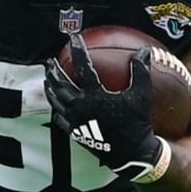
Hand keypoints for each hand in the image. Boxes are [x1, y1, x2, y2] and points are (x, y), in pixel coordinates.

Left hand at [44, 35, 164, 181]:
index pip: (83, 66)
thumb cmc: (137, 123)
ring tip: (47, 80)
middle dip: (53, 71)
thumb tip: (144, 51)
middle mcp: (81, 106)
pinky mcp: (74, 131)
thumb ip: (141, 71)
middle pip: (60, 84)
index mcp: (95, 95)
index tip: (73, 39)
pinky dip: (55, 107)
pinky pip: (60, 117)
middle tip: (49, 62)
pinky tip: (54, 103)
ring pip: (56, 101)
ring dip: (50, 88)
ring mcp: (75, 120)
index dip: (78, 50)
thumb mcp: (142, 95)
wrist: (130, 153)